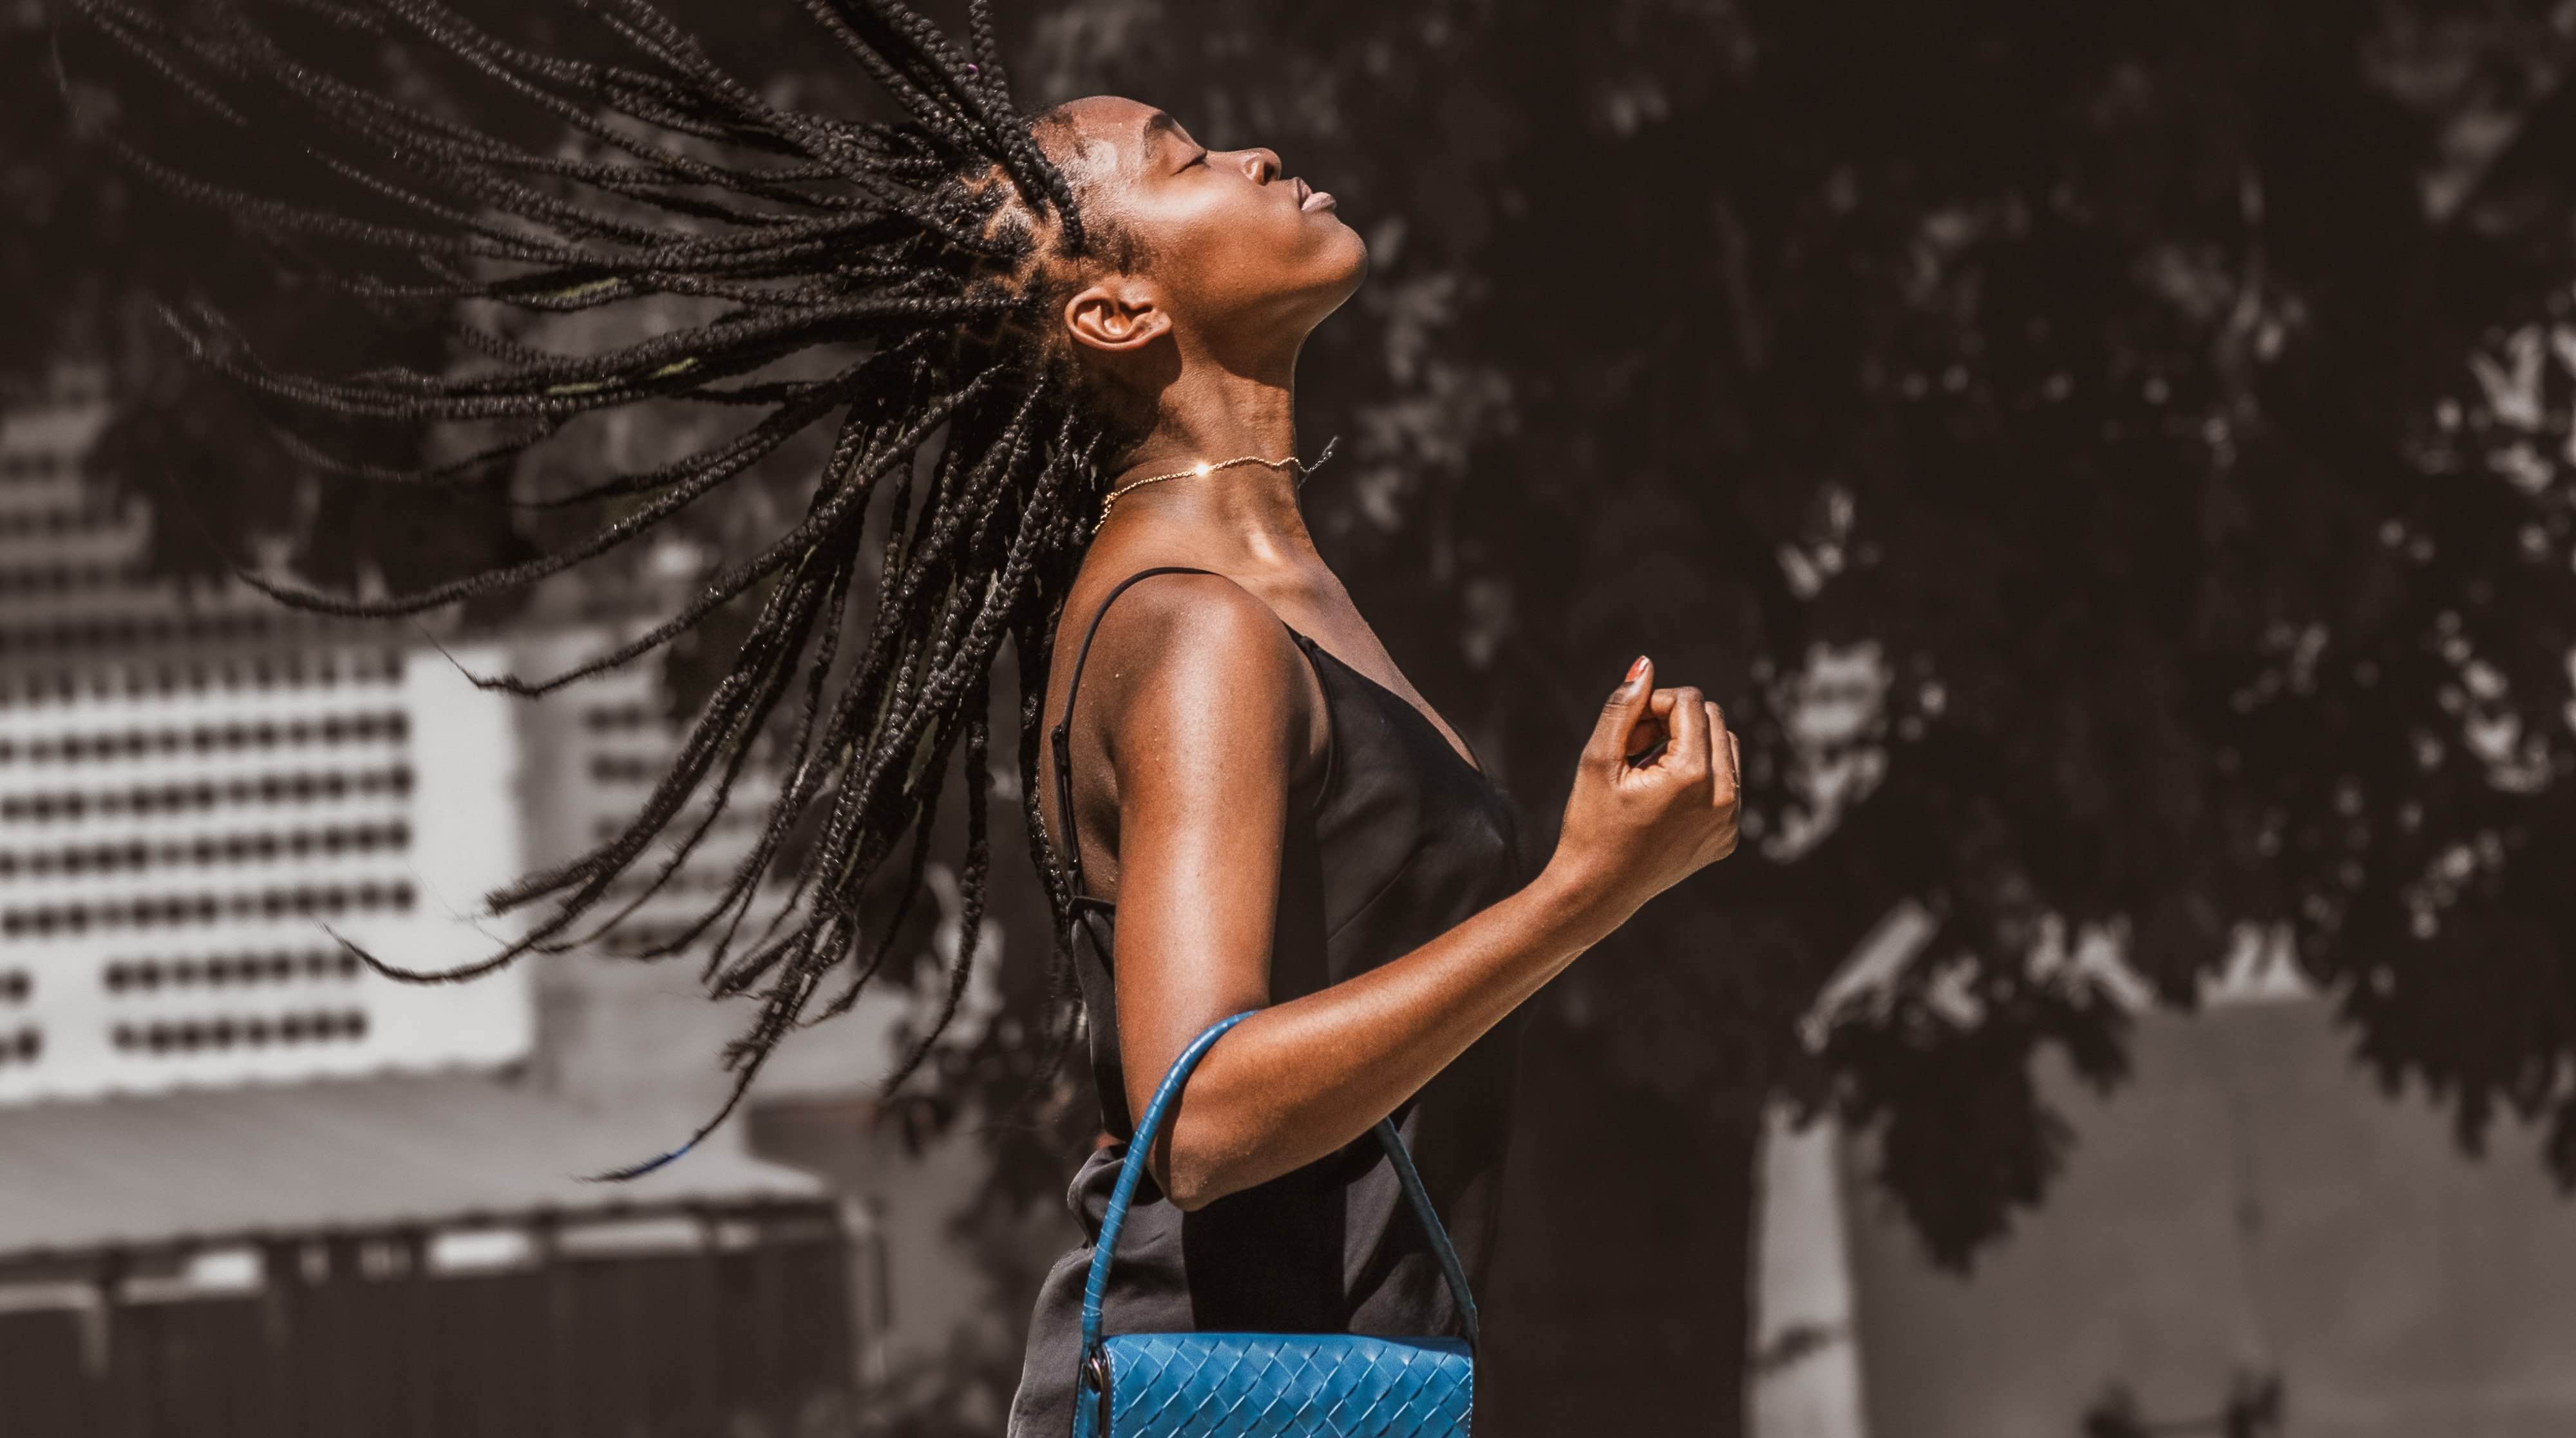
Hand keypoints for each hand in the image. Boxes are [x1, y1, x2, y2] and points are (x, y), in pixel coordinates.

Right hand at [1542, 655, 1739, 927]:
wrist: (1597, 891)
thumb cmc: (1590, 823)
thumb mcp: (1597, 760)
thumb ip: (1623, 707)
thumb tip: (1646, 663)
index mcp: (1693, 774)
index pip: (1690, 701)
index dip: (1654, 705)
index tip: (1627, 732)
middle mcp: (1724, 796)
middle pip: (1712, 719)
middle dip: (1674, 722)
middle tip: (1635, 750)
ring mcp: (1730, 820)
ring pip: (1725, 748)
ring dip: (1690, 746)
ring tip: (1649, 772)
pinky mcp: (1728, 837)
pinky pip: (1726, 784)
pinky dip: (1699, 779)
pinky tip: (1663, 801)